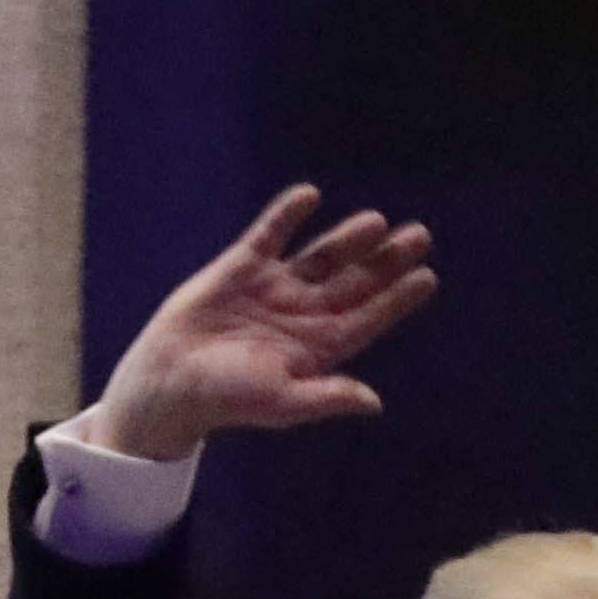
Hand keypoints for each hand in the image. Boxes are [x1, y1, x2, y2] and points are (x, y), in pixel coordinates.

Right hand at [87, 185, 438, 461]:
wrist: (169, 380)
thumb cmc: (227, 399)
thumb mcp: (282, 402)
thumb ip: (327, 397)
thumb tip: (375, 403)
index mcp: (320, 346)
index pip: (369, 317)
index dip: (398, 298)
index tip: (428, 277)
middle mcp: (304, 313)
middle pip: (355, 281)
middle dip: (386, 260)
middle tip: (420, 236)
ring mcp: (274, 287)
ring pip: (322, 255)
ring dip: (349, 238)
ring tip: (377, 221)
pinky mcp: (240, 266)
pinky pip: (270, 234)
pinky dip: (287, 215)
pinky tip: (310, 195)